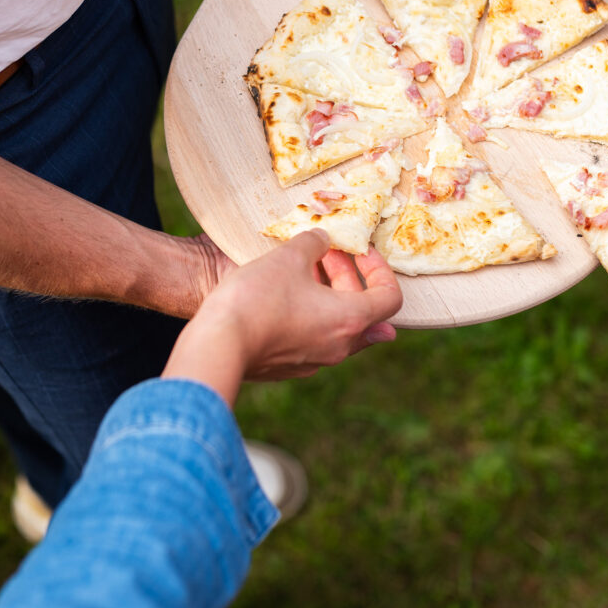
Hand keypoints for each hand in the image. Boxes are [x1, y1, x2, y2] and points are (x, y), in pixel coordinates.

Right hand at [164, 231, 402, 403]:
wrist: (217, 344)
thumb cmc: (257, 298)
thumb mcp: (288, 257)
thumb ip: (313, 244)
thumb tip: (322, 241)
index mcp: (349, 320)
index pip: (390, 298)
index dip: (380, 269)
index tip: (360, 251)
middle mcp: (339, 346)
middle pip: (362, 310)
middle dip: (347, 276)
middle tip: (325, 252)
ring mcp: (314, 361)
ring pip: (336, 325)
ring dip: (328, 295)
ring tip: (302, 269)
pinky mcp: (289, 366)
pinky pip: (313, 337)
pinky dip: (310, 313)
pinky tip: (282, 295)